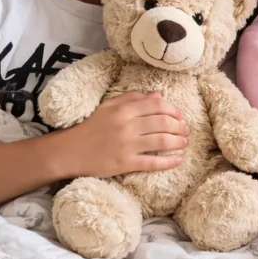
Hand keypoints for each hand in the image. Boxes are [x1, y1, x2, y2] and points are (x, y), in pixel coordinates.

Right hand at [60, 91, 189, 178]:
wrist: (71, 151)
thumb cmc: (91, 126)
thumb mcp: (110, 106)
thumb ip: (133, 98)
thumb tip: (159, 95)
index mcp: (124, 109)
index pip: (157, 105)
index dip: (173, 109)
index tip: (180, 115)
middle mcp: (127, 125)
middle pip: (163, 123)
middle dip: (180, 126)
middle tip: (186, 130)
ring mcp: (127, 145)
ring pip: (162, 141)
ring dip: (178, 142)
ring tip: (184, 143)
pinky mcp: (125, 163)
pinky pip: (152, 162)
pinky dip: (168, 162)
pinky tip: (178, 160)